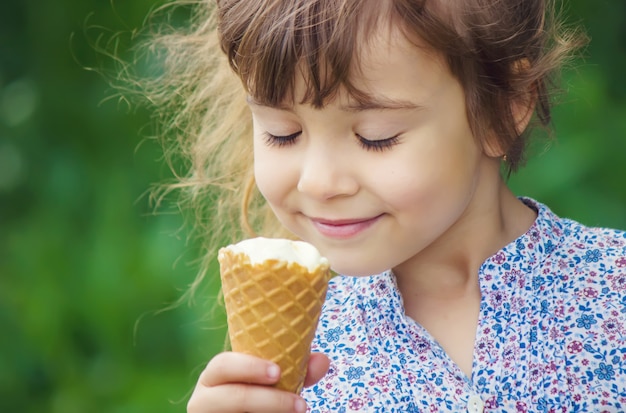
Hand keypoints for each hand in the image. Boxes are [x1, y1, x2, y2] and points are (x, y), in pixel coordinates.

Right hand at [187, 352, 329, 412]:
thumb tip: (322, 360)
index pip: (222, 365)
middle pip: (231, 398)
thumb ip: (294, 371)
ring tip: (298, 412)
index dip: (249, 367)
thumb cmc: (255, 395)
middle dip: (267, 400)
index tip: (278, 372)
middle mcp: (205, 399)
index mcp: (214, 376)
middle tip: (300, 404)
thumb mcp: (269, 382)